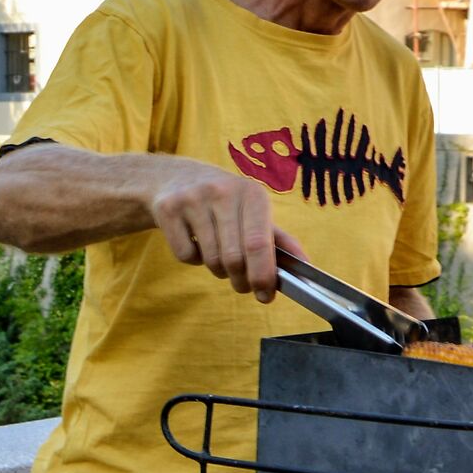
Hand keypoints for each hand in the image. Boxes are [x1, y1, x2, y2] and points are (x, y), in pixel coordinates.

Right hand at [142, 158, 304, 300]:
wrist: (176, 177)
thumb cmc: (225, 202)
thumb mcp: (253, 211)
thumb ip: (278, 239)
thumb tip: (304, 266)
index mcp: (251, 193)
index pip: (258, 243)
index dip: (262, 274)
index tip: (265, 295)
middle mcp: (222, 192)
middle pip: (233, 258)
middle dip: (240, 280)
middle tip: (241, 284)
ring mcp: (192, 199)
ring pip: (210, 260)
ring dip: (217, 269)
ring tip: (218, 255)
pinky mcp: (167, 209)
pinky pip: (185, 256)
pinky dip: (192, 259)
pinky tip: (194, 241)